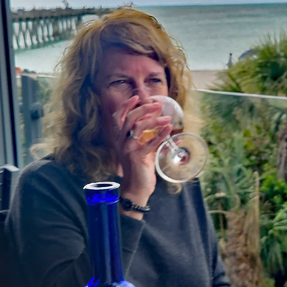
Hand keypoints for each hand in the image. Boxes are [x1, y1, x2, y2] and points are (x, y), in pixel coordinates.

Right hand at [111, 94, 170, 208]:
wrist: (136, 188)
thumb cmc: (139, 168)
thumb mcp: (141, 149)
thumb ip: (147, 137)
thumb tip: (162, 124)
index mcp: (119, 138)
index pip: (118, 117)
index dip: (126, 106)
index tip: (137, 98)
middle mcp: (120, 142)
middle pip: (129, 119)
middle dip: (143, 109)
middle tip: (157, 104)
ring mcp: (127, 149)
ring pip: (138, 127)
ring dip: (154, 120)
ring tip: (167, 118)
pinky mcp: (137, 157)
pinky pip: (149, 142)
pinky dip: (160, 134)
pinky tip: (169, 129)